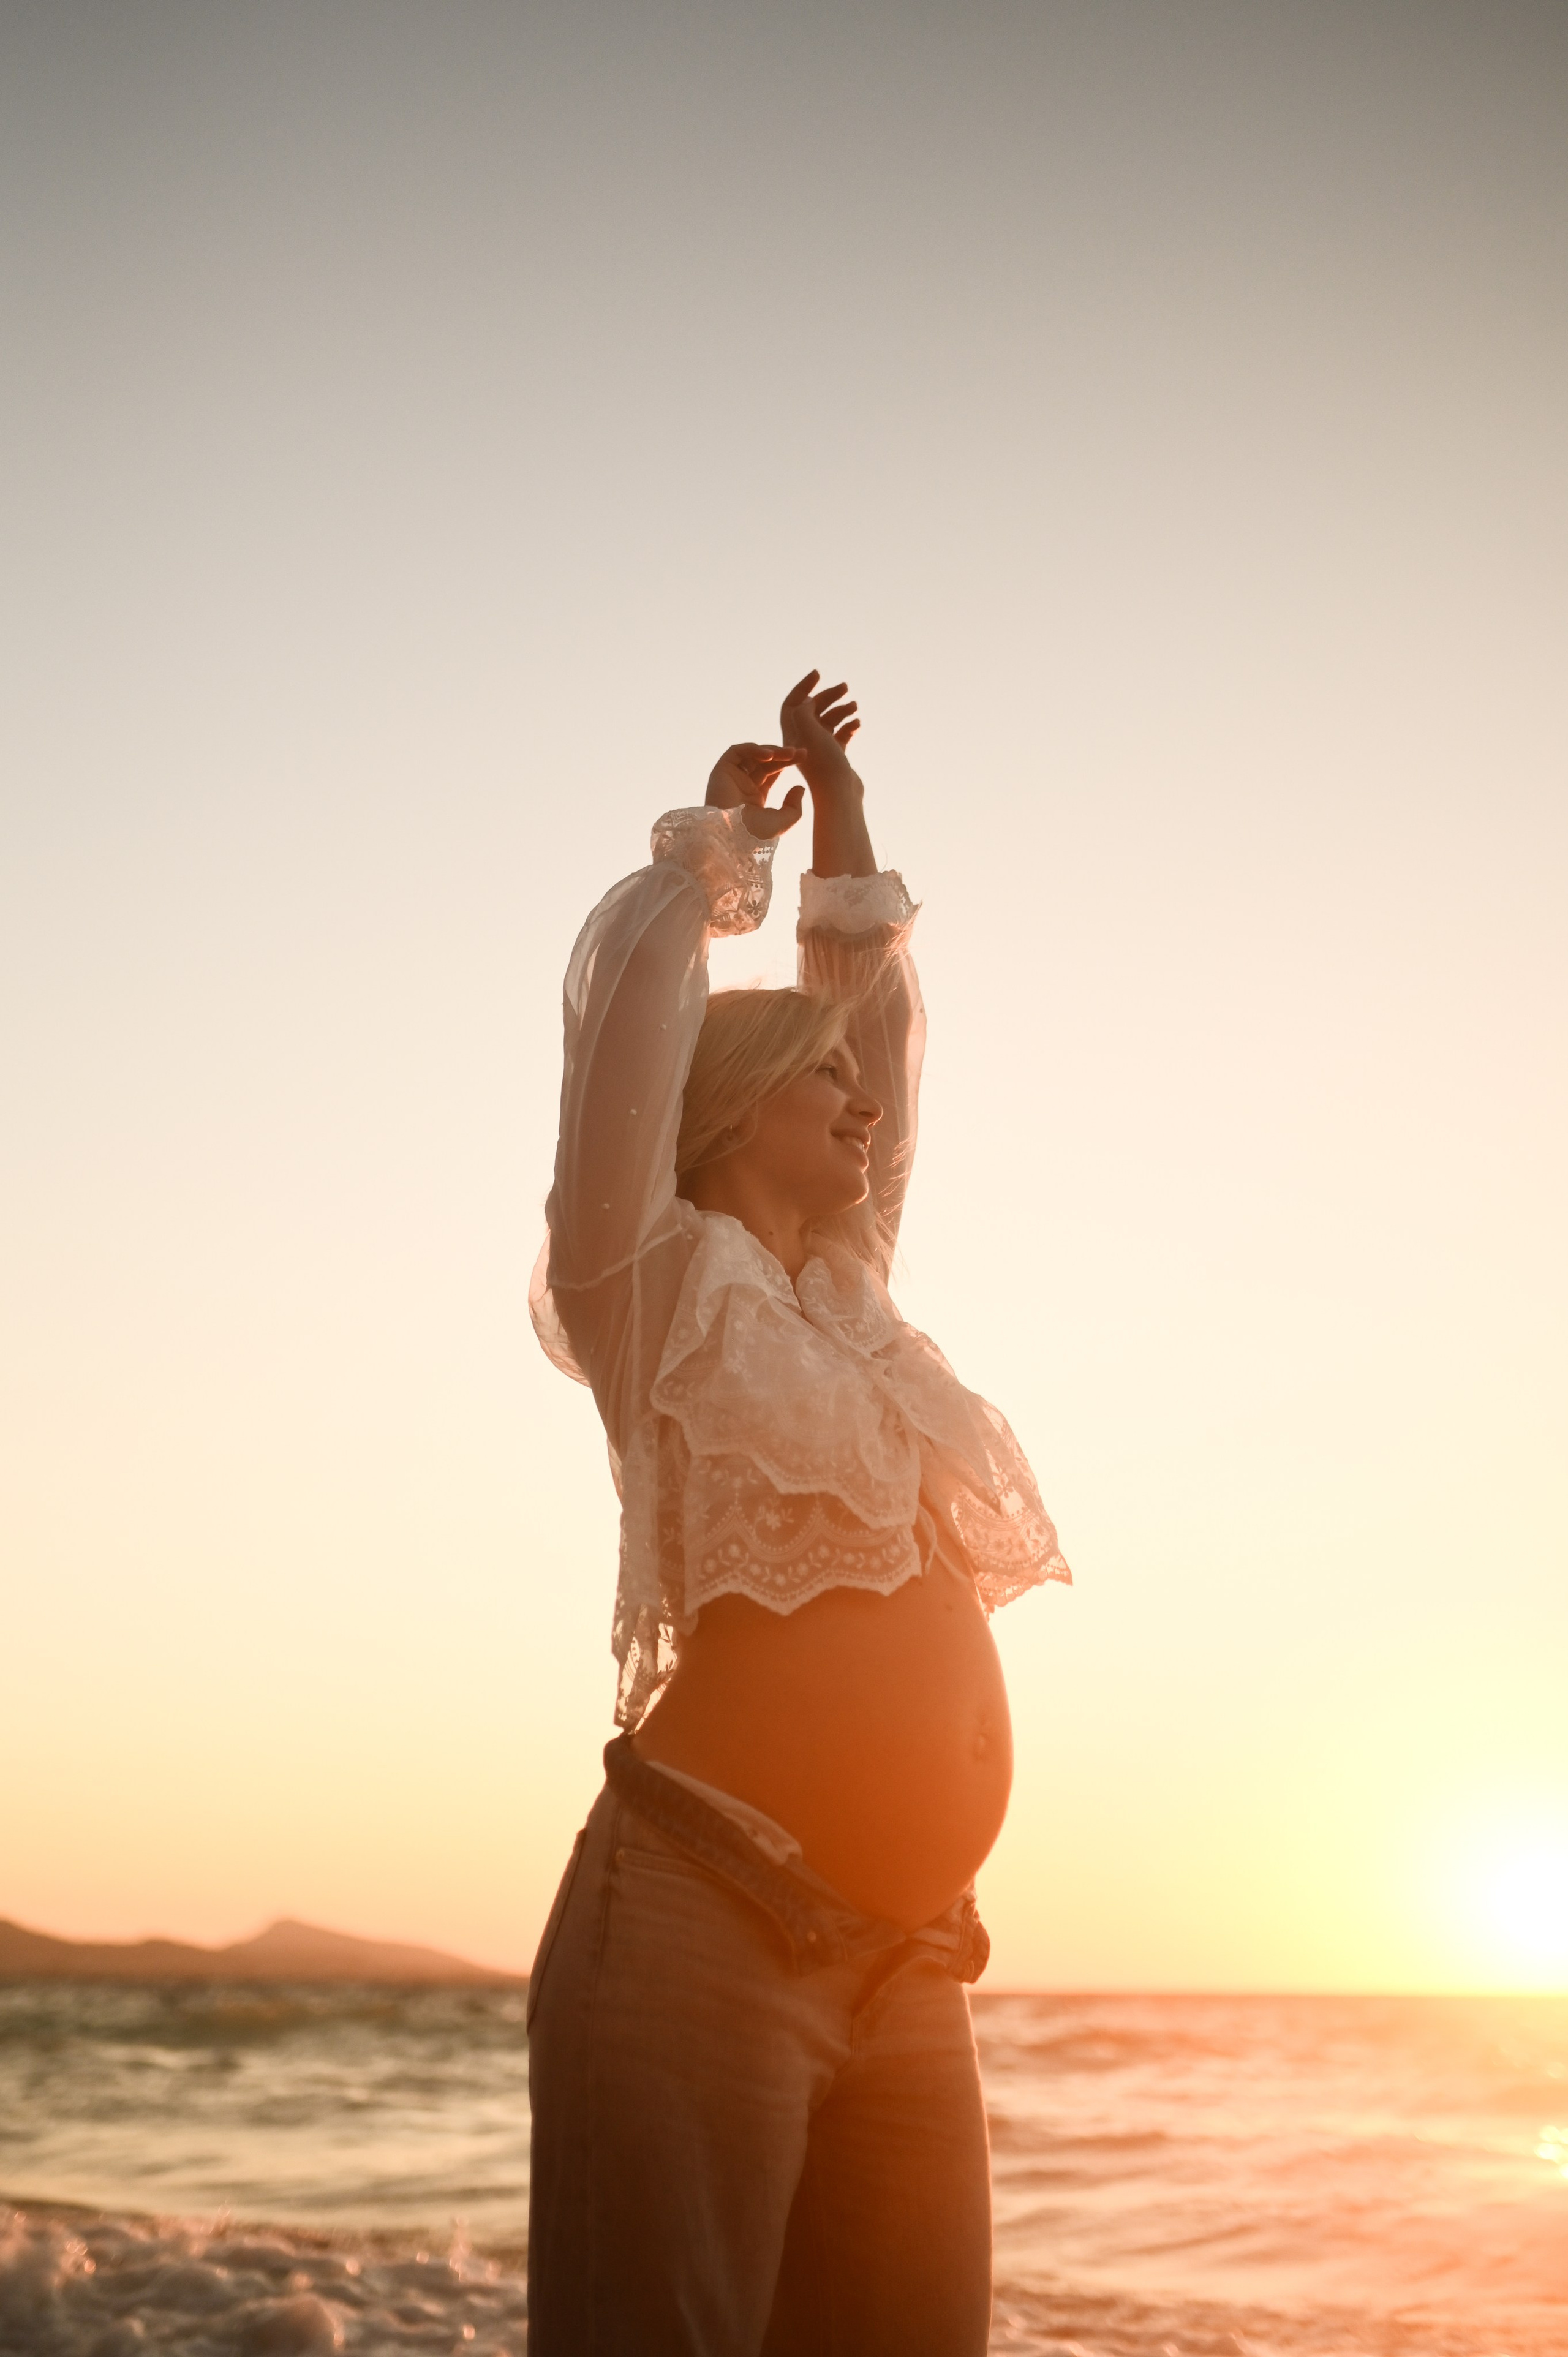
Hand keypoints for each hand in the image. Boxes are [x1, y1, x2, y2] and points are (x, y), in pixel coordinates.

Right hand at [705, 742, 806, 840]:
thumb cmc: (755, 834)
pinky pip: (737, 752)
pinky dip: (753, 749)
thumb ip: (794, 806)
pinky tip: (769, 755)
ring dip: (771, 751)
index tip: (803, 756)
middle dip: (783, 755)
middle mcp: (742, 786)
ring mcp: (731, 778)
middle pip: (764, 763)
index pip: (771, 772)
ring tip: (789, 753)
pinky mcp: (721, 771)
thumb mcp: (783, 822)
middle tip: (800, 752)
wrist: (732, 836)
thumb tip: (800, 787)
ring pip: (752, 755)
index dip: (786, 762)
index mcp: (754, 797)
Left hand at [779, 671, 862, 803]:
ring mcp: (820, 750)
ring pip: (828, 721)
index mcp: (792, 735)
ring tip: (854, 706)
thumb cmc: (824, 765)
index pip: (792, 704)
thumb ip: (804, 711)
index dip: (803, 686)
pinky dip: (848, 726)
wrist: (840, 795)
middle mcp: (803, 742)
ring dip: (841, 710)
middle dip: (828, 696)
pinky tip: (857, 724)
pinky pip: (840, 735)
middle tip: (845, 687)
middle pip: (813, 710)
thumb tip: (808, 702)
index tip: (818, 674)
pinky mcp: (835, 757)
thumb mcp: (808, 731)